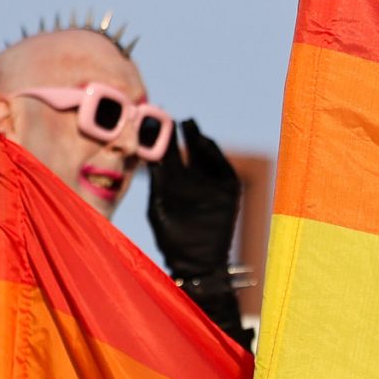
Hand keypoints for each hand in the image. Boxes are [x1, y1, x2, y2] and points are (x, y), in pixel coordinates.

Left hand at [145, 117, 242, 281]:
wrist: (198, 261)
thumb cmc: (172, 239)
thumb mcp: (158, 206)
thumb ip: (157, 180)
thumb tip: (150, 152)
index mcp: (170, 182)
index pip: (165, 152)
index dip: (159, 136)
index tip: (151, 117)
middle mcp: (190, 180)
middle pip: (187, 149)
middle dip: (182, 133)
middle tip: (173, 116)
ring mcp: (210, 185)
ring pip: (205, 155)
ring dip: (198, 140)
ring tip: (189, 127)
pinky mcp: (228, 191)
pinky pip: (223, 168)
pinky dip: (215, 155)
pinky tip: (204, 144)